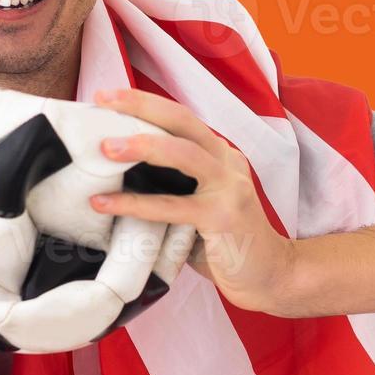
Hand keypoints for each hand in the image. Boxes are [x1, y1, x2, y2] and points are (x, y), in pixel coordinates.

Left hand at [89, 87, 295, 313]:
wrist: (270, 277)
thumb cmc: (226, 241)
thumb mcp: (199, 203)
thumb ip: (171, 185)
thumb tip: (114, 175)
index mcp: (219, 155)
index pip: (180, 118)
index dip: (145, 103)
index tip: (107, 97)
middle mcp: (227, 162)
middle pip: (183, 120)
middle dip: (142, 105)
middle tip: (103, 101)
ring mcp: (229, 188)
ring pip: (184, 153)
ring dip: (143, 145)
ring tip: (105, 148)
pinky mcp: (223, 217)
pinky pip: (173, 206)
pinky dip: (135, 203)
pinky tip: (105, 203)